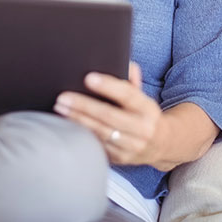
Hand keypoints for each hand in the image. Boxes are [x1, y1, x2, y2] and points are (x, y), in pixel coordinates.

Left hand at [53, 62, 168, 167]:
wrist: (160, 145)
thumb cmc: (144, 115)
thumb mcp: (143, 97)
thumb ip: (132, 80)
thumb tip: (124, 62)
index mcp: (147, 109)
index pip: (128, 95)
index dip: (108, 86)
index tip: (88, 78)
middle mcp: (142, 129)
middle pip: (109, 115)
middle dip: (83, 106)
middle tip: (63, 97)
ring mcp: (131, 146)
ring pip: (100, 132)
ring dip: (78, 119)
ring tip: (60, 109)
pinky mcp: (120, 158)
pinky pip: (98, 145)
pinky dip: (82, 134)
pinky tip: (68, 125)